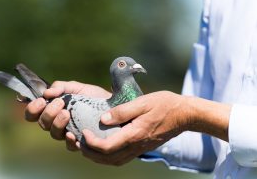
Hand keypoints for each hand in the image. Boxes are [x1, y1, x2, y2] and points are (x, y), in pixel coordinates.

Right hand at [25, 81, 110, 150]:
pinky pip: (69, 145)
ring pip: (54, 134)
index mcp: (53, 109)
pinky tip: (72, 133)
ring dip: (57, 123)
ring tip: (67, 113)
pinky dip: (69, 140)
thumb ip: (61, 87)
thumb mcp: (77, 88)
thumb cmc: (93, 97)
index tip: (41, 100)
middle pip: (42, 123)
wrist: (113, 106)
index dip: (32, 109)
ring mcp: (68, 132)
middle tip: (60, 102)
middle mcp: (57, 123)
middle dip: (48, 112)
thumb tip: (47, 92)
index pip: (34, 114)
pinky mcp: (80, 141)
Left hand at [79, 91, 230, 165]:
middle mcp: (136, 146)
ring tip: (87, 147)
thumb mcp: (142, 102)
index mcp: (134, 134)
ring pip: (115, 161)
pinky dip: (109, 156)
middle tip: (79, 142)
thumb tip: (103, 119)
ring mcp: (140, 149)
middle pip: (108, 159)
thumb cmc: (164, 105)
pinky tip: (104, 147)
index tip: (83, 131)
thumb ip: (122, 111)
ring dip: (98, 158)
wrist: (184, 115)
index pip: (107, 147)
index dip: (91, 142)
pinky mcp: (143, 147)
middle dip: (90, 153)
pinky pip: (122, 158)